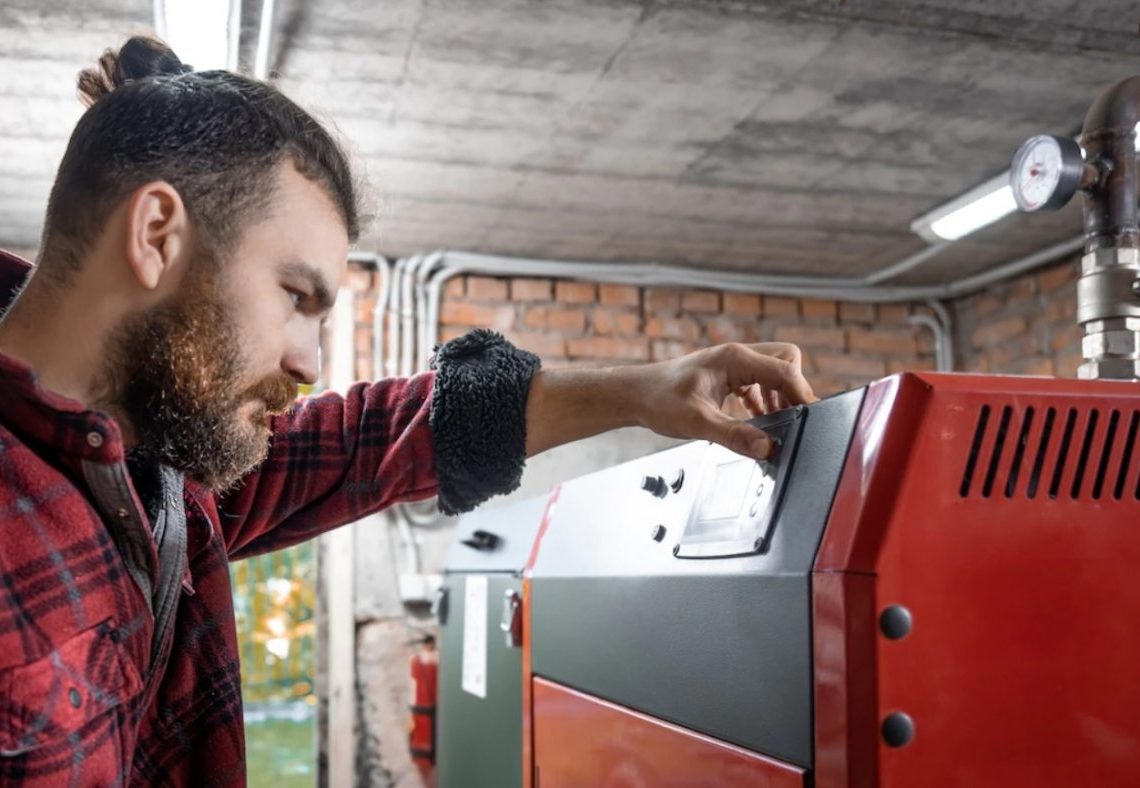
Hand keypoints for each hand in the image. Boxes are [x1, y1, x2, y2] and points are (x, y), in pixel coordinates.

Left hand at [628, 342, 815, 459]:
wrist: (634, 395)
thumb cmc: (658, 400)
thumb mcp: (697, 422)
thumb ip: (734, 435)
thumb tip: (766, 447)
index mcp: (734, 358)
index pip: (785, 369)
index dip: (802, 394)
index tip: (810, 417)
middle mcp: (737, 356)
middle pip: (786, 362)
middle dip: (794, 389)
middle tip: (791, 418)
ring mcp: (733, 364)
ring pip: (774, 371)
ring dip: (780, 396)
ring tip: (776, 422)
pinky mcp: (727, 376)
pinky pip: (759, 382)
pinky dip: (765, 400)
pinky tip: (758, 420)